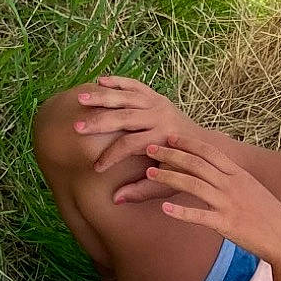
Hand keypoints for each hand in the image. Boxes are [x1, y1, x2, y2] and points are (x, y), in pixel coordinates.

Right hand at [70, 76, 198, 198]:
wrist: (203, 145)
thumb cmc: (184, 168)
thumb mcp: (167, 183)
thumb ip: (142, 190)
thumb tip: (116, 199)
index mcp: (162, 137)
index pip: (129, 145)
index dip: (110, 156)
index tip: (95, 167)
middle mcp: (160, 116)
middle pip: (124, 117)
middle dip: (98, 123)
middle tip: (76, 128)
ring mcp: (158, 103)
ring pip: (126, 97)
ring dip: (101, 97)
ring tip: (79, 99)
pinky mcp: (156, 96)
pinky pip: (134, 85)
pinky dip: (118, 82)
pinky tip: (98, 81)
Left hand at [143, 140, 280, 267]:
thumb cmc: (269, 216)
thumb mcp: (252, 190)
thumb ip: (234, 181)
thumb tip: (217, 174)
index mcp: (239, 174)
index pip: (209, 152)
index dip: (187, 143)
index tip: (169, 137)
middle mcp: (232, 185)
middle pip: (196, 163)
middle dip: (170, 154)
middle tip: (148, 148)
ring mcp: (229, 204)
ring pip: (193, 184)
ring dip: (169, 177)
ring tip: (149, 173)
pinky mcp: (227, 224)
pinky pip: (200, 216)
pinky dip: (181, 212)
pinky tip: (164, 209)